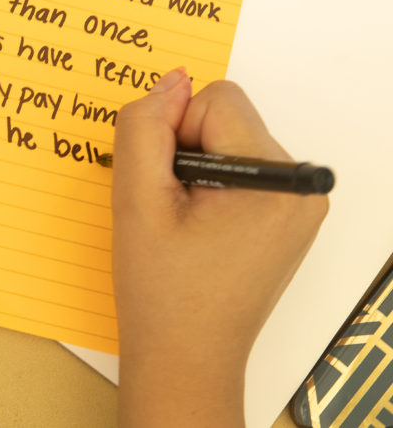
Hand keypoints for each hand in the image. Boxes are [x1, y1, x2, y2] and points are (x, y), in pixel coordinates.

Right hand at [111, 69, 326, 426]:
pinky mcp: (289, 216)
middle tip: (171, 210)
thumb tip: (170, 81)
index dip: (172, 134)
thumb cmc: (162, 291)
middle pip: (227, 118)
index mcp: (275, 181)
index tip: (165, 187)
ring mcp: (300, 204)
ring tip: (184, 224)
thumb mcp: (136, 200)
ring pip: (230, 140)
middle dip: (186, 151)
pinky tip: (199, 229)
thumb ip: (143, 128)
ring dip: (196, 169)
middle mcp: (302, 187)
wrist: (186, 357)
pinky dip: (212, 186)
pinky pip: (242, 167)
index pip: (215, 100)